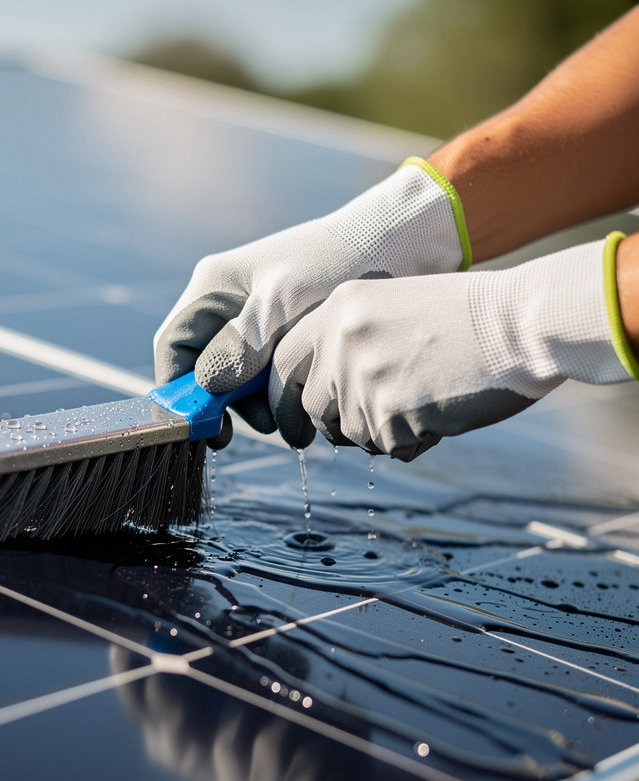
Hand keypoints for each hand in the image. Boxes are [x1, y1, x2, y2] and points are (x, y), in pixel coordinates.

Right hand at [153, 159, 468, 438]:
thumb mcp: (286, 302)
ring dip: (262, 405)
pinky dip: (284, 395)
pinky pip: (270, 377)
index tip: (206, 426)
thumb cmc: (340, 259)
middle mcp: (229, 306)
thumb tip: (208, 386)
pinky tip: (310, 405)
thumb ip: (242, 343)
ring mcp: (257, 323)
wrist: (402, 243)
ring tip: (296, 419)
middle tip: (268, 424)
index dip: (181, 391)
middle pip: (205, 371)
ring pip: (239, 380)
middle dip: (230, 404)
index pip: (173, 348)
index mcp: (213, 288)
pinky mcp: (286, 336)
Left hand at [269, 235, 636, 460]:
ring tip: (424, 401)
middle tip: (352, 432)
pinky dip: (414, 442)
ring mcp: (363, 378)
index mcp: (338, 309)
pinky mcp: (390, 413)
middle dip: (329, 426)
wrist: (523, 324)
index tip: (290, 424)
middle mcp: (340, 341)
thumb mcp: (391, 307)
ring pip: (351, 433)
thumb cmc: (467, 318)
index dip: (283, 401)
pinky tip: (442, 414)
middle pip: (311, 407)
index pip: (283, 365)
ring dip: (381, 432)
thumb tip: (316, 392)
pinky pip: (388, 448)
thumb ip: (348, 341)